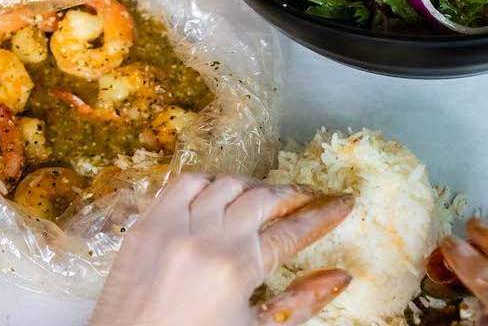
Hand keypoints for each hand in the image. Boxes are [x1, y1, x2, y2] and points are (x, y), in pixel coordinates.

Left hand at [89, 174, 353, 325]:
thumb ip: (301, 303)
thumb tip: (342, 277)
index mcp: (236, 268)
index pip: (291, 231)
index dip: (321, 215)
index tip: (341, 203)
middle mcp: (204, 238)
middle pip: (259, 198)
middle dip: (289, 196)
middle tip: (306, 199)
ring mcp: (171, 227)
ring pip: (221, 183)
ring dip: (247, 187)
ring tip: (263, 198)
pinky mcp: (145, 225)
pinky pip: (180, 184)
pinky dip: (204, 184)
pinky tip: (216, 195)